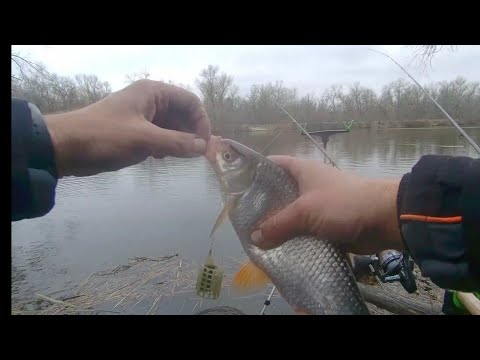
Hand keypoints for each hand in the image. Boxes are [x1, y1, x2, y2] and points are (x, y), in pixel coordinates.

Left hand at [44, 80, 210, 176]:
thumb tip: (204, 147)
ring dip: (178, 141)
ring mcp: (141, 116)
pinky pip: (159, 135)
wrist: (66, 147)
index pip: (190, 102)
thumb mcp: (145, 140)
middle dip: (191, 133)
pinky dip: (165, 146)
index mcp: (153, 93)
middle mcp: (150, 101)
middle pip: (183, 114)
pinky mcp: (134, 131)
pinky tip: (158, 157)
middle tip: (196, 156)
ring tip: (176, 157)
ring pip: (172, 126)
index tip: (204, 146)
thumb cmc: (105, 137)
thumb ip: (177, 143)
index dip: (201, 122)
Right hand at [250, 156, 403, 254]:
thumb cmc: (342, 204)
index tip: (236, 189)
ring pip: (289, 215)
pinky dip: (292, 239)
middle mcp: (305, 185)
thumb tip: (255, 238)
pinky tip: (278, 250)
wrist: (383, 219)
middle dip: (261, 208)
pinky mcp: (324, 223)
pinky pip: (302, 230)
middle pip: (276, 194)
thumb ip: (278, 224)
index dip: (252, 174)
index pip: (269, 165)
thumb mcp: (305, 211)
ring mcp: (315, 205)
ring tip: (256, 241)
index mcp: (300, 170)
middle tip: (242, 223)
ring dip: (277, 228)